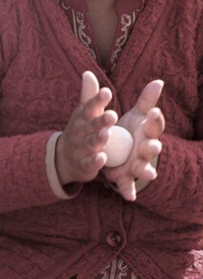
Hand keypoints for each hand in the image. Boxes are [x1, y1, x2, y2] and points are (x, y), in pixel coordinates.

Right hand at [56, 71, 117, 185]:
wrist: (63, 157)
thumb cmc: (80, 129)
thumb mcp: (83, 113)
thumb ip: (89, 95)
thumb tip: (88, 73)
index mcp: (83, 117)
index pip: (89, 106)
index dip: (97, 100)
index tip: (107, 92)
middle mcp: (81, 131)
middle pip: (91, 125)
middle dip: (101, 121)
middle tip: (112, 115)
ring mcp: (81, 148)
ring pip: (90, 143)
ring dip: (98, 139)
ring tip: (106, 134)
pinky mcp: (84, 164)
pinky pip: (89, 163)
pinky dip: (95, 161)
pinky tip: (102, 158)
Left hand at [102, 80, 164, 201]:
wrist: (119, 153)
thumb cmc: (131, 132)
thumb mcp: (136, 115)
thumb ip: (146, 100)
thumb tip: (159, 81)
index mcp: (147, 133)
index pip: (153, 125)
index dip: (154, 119)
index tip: (152, 111)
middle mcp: (145, 150)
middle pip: (151, 148)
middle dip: (152, 147)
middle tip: (153, 144)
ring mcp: (137, 165)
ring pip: (143, 168)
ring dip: (146, 170)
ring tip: (149, 174)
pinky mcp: (126, 177)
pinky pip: (128, 185)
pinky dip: (129, 191)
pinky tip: (130, 197)